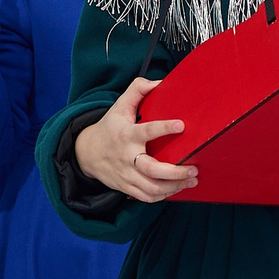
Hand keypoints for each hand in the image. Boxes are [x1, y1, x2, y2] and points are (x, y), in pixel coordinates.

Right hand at [73, 76, 195, 202]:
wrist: (86, 153)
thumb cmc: (109, 128)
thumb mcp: (118, 107)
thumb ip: (136, 91)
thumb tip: (157, 82)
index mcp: (126, 135)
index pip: (146, 131)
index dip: (164, 128)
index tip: (181, 125)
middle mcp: (126, 157)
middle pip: (152, 169)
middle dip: (175, 172)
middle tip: (193, 169)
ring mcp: (126, 175)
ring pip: (152, 188)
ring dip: (174, 187)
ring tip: (191, 180)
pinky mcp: (126, 187)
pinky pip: (147, 197)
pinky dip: (163, 195)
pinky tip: (176, 188)